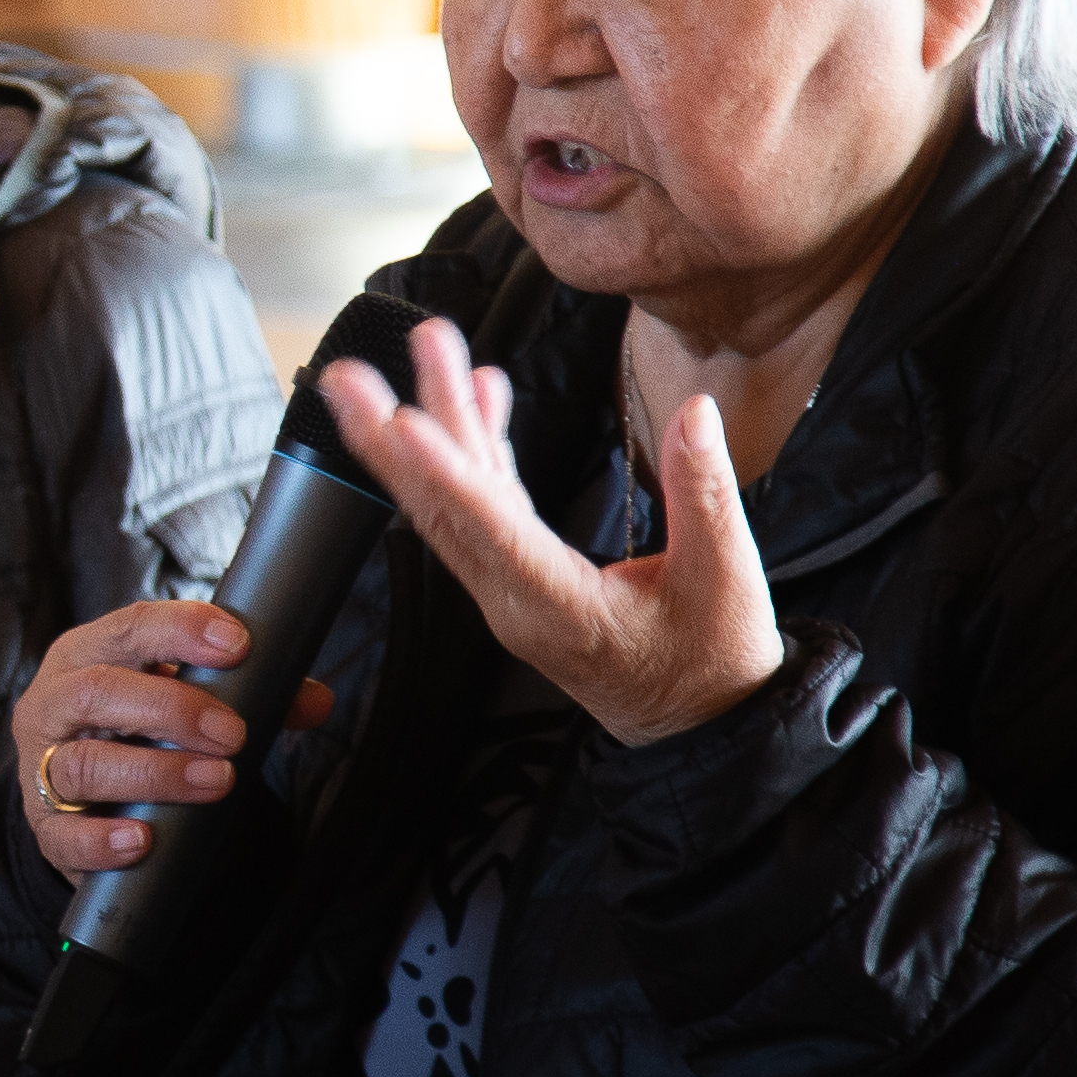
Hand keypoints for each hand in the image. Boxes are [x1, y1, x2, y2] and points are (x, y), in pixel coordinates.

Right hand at [7, 599, 332, 878]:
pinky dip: (103, 839)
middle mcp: (54, 703)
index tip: (237, 645)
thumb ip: (247, 698)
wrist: (76, 797)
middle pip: (96, 691)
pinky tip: (143, 840)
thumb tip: (315, 702)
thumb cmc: (132, 731)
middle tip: (233, 734)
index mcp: (88, 654)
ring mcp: (39, 767)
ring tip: (216, 782)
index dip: (180, 631)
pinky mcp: (45, 829)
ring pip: (81, 764)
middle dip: (171, 710)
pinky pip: (65, 835)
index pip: (127, 628)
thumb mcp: (179, 700)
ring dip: (155, 773)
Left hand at [324, 315, 785, 747]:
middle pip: (445, 510)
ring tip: (419, 353)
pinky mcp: (520, 579)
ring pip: (456, 503)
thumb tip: (695, 412)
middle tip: (349, 378)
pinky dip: (477, 452)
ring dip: (433, 427)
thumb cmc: (712, 660)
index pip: (491, 533)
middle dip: (394, 438)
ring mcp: (510, 591)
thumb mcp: (727, 578)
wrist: (700, 723)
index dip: (446, 475)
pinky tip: (475, 397)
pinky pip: (484, 509)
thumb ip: (706, 494)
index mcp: (559, 608)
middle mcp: (514, 600)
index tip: (402, 423)